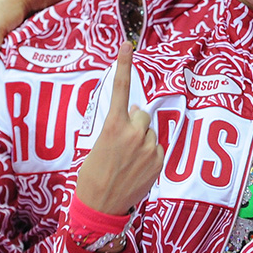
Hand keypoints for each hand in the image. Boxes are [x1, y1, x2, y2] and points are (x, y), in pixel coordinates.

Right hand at [74, 41, 163, 216]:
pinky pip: (157, 147)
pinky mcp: (159, 160)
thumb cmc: (93, 177)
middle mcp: (133, 133)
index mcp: (112, 127)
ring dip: (142, 140)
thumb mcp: (99, 145)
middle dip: (134, 124)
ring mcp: (148, 146)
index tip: (128, 45)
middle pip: (141, 115)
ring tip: (127, 162)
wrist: (100, 208)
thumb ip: (118, 126)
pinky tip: (136, 170)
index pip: (119, 89)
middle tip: (121, 146)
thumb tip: (135, 113)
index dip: (123, 65)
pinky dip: (149, 155)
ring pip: (149, 132)